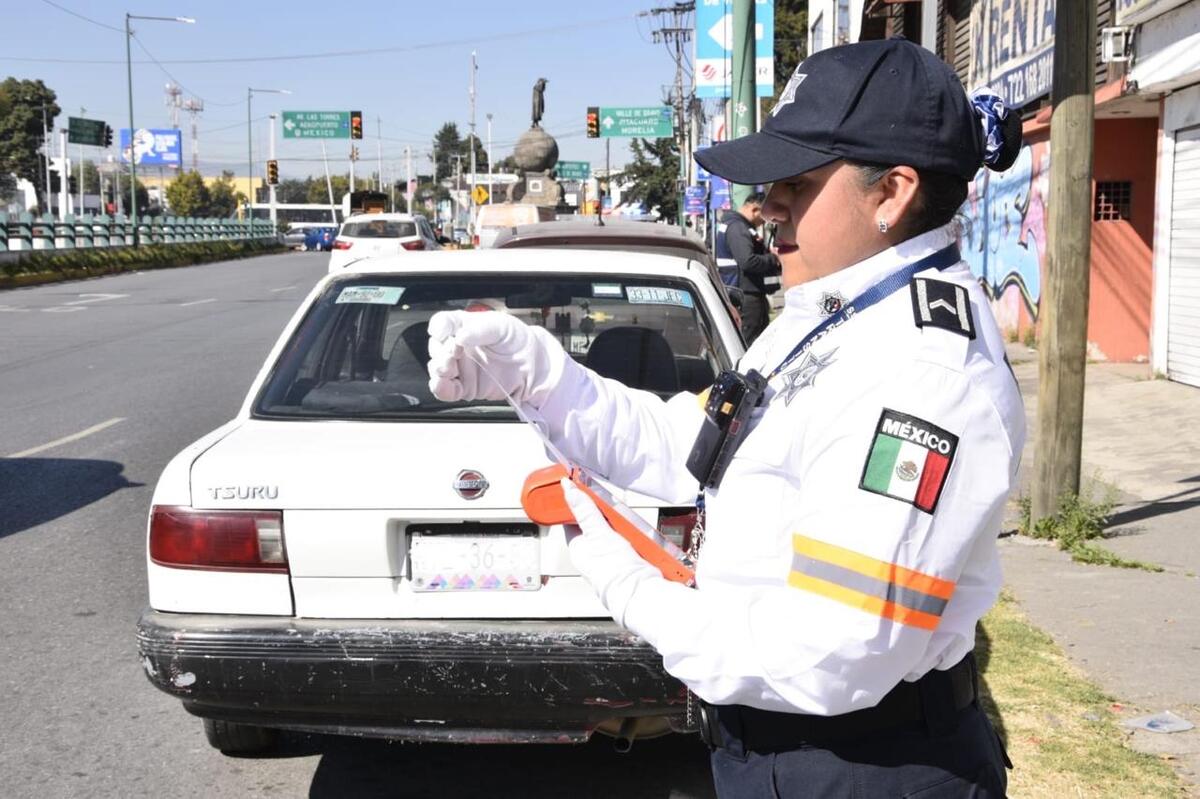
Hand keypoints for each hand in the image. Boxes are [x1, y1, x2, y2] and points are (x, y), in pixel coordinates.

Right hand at [427, 310, 563, 404]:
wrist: (534, 367)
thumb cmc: (518, 341)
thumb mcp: (501, 327)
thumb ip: (479, 331)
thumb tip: (460, 336)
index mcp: (464, 326)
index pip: (443, 323)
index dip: (439, 327)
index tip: (442, 332)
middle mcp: (458, 347)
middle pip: (436, 347)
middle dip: (440, 349)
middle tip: (453, 351)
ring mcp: (460, 368)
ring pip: (437, 368)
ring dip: (438, 367)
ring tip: (449, 366)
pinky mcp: (464, 387)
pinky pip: (445, 390)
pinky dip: (440, 388)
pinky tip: (443, 383)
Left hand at [560, 478, 658, 626]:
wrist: (641, 590)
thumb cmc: (615, 571)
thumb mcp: (598, 532)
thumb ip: (585, 511)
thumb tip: (568, 491)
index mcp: (578, 549)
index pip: (572, 521)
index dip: (577, 505)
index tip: (582, 490)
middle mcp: (592, 554)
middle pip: (595, 524)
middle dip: (605, 514)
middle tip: (611, 507)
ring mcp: (610, 557)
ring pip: (613, 532)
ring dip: (621, 525)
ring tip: (626, 522)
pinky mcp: (627, 560)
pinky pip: (629, 541)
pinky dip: (634, 535)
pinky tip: (637, 534)